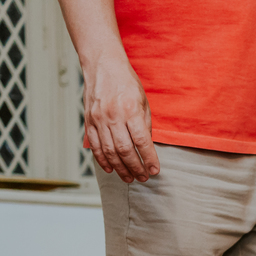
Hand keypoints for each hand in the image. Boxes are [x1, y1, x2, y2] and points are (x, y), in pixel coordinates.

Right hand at [83, 57, 158, 181]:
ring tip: (129, 178)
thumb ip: (145, 125)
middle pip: (124, 149)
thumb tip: (147, 148)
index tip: (155, 170)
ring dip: (120, 168)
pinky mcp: (89, 121)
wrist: (103, 66)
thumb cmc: (126, 83)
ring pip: (109, 151)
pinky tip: (110, 168)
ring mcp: (98, 119)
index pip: (141, 141)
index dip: (149, 159)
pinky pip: (95, 145)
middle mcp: (113, 116)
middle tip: (143, 178)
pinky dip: (102, 159)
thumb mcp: (143, 102)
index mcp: (130, 110)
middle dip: (135, 167)